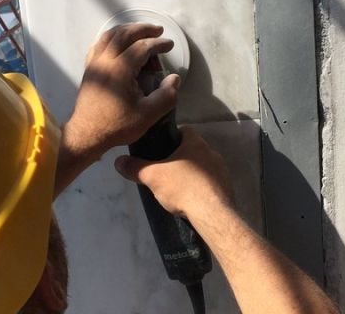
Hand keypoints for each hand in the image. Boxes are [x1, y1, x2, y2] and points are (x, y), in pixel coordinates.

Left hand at [64, 23, 180, 159]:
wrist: (87, 134)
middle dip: (143, 29)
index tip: (169, 45)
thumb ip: (166, 96)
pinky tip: (118, 43)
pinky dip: (111, 38)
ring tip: (140, 31)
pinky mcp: (89, 69)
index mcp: (120, 69)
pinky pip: (99, 44)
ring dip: (126, 30)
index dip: (158, 43)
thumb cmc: (117, 125)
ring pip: (109, 36)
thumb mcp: (148, 115)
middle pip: (124, 34)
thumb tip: (175, 78)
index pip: (142, 47)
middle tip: (158, 30)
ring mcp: (94, 63)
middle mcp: (105, 60)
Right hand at [113, 127, 233, 219]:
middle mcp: (212, 153)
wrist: (212, 214)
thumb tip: (118, 161)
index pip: (185, 130)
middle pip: (194, 149)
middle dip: (180, 157)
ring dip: (192, 173)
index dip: (172, 135)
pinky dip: (201, 187)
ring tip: (177, 185)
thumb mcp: (152, 177)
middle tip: (164, 168)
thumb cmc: (182, 187)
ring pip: (203, 166)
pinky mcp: (227, 188)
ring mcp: (222, 171)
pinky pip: (211, 183)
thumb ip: (135, 168)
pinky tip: (191, 198)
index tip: (161, 145)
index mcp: (196, 143)